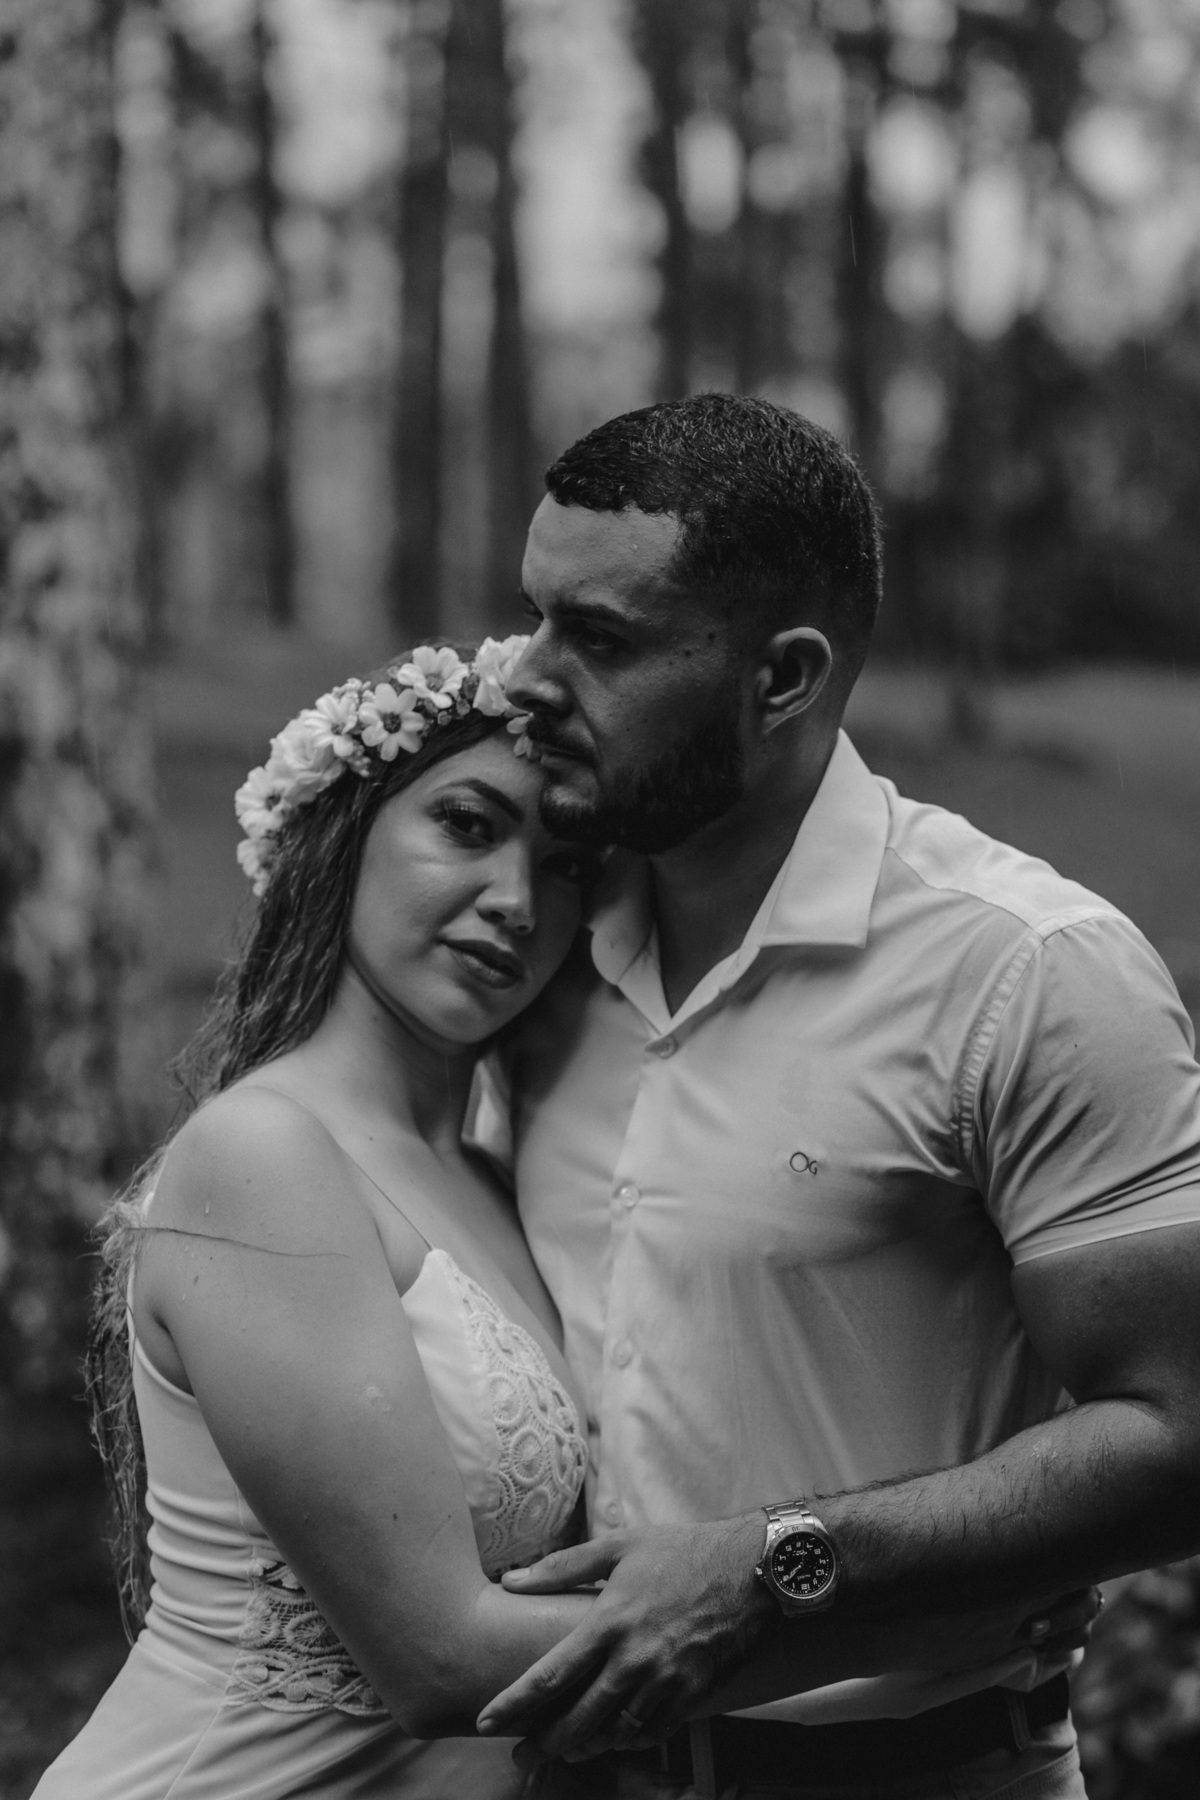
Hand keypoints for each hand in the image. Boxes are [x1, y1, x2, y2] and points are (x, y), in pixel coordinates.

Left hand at [476, 1515, 773, 1755]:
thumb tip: (512, 1580)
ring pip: (614, 1732)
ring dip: (584, 1746)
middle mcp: (635, 1658)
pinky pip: (652, 1733)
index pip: (551, 1674)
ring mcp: (666, 1681)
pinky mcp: (693, 1694)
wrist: (753, 1568)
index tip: (487, 1721)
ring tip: (563, 1749)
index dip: (515, 1703)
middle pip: (579, 1718)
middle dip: (544, 1742)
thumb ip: (563, 1566)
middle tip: (521, 1753)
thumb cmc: (683, 1551)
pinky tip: (613, 1737)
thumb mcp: (620, 1545)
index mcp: (610, 1620)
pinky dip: (627, 1741)